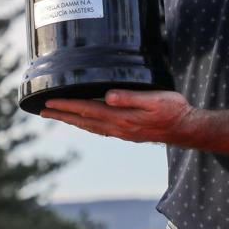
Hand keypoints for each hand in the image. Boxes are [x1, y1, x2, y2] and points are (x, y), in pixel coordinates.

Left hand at [41, 90, 196, 143]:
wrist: (186, 128)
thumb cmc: (173, 110)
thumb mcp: (155, 99)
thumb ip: (130, 98)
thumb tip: (107, 96)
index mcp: (121, 118)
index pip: (87, 110)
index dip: (67, 106)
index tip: (49, 103)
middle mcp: (117, 127)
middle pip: (83, 120)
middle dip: (62, 115)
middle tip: (43, 112)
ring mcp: (122, 132)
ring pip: (90, 126)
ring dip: (72, 120)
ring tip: (58, 116)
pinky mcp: (127, 132)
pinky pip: (100, 129)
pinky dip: (86, 124)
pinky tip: (85, 122)